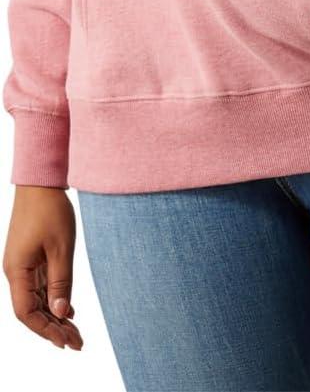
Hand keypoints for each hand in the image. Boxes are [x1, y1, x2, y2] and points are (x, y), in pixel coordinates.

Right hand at [3, 185, 83, 350]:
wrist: (40, 182)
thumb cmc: (50, 210)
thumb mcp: (61, 248)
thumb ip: (61, 281)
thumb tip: (61, 313)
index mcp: (17, 271)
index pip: (27, 313)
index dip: (46, 330)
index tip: (66, 341)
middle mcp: (16, 272)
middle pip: (32, 310)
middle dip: (53, 328)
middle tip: (78, 343)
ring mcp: (22, 265)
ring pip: (36, 300)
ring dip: (54, 316)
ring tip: (76, 332)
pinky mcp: (29, 258)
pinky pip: (39, 286)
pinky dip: (53, 299)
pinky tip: (69, 310)